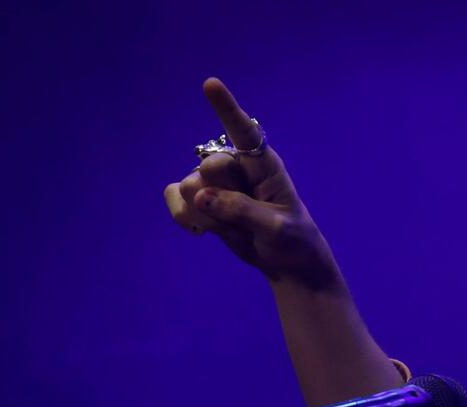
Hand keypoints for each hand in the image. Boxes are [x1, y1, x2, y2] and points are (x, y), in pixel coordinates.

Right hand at [164, 78, 338, 287]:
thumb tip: (202, 196)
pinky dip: (185, 217)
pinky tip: (204, 231)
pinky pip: (175, 199)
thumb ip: (242, 210)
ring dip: (207, 216)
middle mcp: (236, 167)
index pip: (244, 131)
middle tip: (247, 219)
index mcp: (263, 164)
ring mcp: (215, 183)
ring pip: (189, 188)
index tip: (210, 84)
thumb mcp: (276, 228)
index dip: (226, 108)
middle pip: (210, 167)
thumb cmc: (292, 239)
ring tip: (235, 228)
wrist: (285, 262)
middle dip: (221, 196)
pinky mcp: (200, 200)